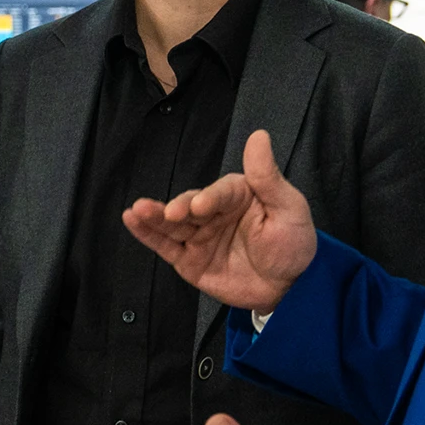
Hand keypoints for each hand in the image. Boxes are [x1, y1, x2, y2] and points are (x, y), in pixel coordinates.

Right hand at [123, 130, 319, 311]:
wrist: (291, 288)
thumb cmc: (293, 243)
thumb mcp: (289, 208)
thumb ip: (268, 177)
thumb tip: (260, 135)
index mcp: (236, 194)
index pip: (218, 193)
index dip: (209, 198)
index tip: (201, 206)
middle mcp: (213, 212)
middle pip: (189, 206)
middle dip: (177, 208)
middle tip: (171, 213)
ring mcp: (199, 236)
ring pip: (172, 224)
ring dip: (153, 217)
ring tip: (136, 211)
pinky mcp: (190, 260)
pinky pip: (166, 246)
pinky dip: (147, 234)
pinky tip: (131, 221)